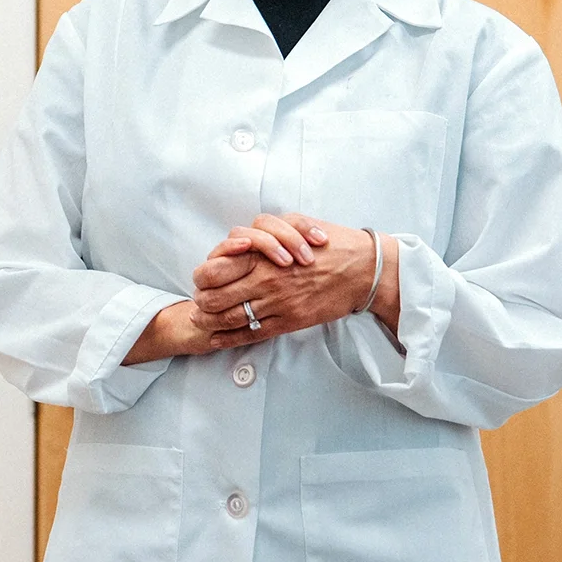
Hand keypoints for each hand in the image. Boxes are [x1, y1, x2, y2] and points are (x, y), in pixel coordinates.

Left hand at [191, 214, 396, 338]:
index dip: (202, 277)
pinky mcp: (289, 321)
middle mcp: (265, 281)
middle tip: (197, 302)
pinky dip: (230, 339)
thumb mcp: (296, 222)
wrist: (365, 270)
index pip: (214, 270)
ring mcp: (276, 304)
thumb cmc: (332, 244)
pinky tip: (217, 339)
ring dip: (210, 322)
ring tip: (201, 321)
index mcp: (263, 255)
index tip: (201, 279)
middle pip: (214, 297)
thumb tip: (240, 238)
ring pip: (229, 319)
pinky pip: (252, 333)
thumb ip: (265, 230)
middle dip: (200, 301)